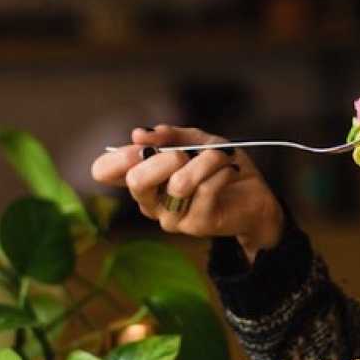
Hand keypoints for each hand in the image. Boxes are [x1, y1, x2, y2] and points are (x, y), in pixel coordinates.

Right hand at [91, 124, 283, 262]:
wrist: (255, 196)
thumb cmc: (220, 167)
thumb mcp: (197, 141)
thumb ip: (170, 135)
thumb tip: (138, 134)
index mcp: (143, 179)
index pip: (104, 171)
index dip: (117, 156)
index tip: (142, 146)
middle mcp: (150, 202)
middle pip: (136, 181)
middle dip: (164, 158)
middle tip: (185, 154)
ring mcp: (171, 217)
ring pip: (179, 183)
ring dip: (206, 161)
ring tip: (220, 158)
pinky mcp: (196, 225)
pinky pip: (206, 189)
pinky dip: (222, 171)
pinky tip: (230, 171)